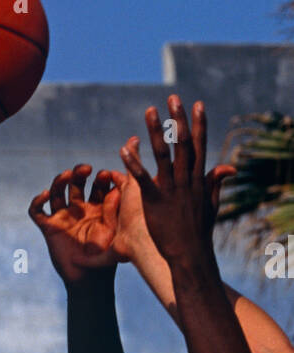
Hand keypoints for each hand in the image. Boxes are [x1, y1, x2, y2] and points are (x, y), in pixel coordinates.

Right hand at [28, 165, 121, 284]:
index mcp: (97, 208)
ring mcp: (62, 217)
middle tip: (86, 169)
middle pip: (75, 184)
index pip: (97, 185)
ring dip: (60, 181)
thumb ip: (114, 211)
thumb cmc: (106, 259)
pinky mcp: (48, 228)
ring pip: (56, 192)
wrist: (89, 280)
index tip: (105, 175)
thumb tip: (116, 188)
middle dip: (79, 173)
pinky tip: (44, 195)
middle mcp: (78, 210)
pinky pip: (37, 211)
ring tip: (67, 175)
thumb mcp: (114, 232)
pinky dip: (37, 201)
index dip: (100, 178)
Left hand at [119, 97, 234, 265]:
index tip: (196, 104)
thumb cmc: (199, 232)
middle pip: (183, 143)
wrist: (190, 254)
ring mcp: (172, 190)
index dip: (198, 124)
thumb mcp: (211, 204)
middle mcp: (187, 180)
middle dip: (178, 119)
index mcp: (199, 179)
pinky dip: (134, 163)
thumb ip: (215, 182)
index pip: (200, 145)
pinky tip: (125, 148)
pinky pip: (143, 179)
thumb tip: (229, 167)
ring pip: (164, 155)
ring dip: (156, 131)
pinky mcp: (156, 202)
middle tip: (172, 97)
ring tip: (149, 111)